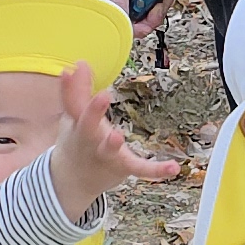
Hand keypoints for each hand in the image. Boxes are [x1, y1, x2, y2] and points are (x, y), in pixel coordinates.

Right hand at [48, 59, 183, 212]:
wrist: (72, 181)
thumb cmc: (77, 141)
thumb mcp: (74, 116)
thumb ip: (78, 90)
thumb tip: (80, 63)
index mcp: (77, 124)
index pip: (73, 103)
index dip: (71, 86)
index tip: (72, 69)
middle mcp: (89, 140)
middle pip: (87, 126)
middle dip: (93, 111)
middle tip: (102, 95)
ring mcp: (105, 155)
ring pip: (109, 150)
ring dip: (112, 143)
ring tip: (117, 135)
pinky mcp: (123, 167)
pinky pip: (140, 169)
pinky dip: (156, 170)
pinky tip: (173, 168)